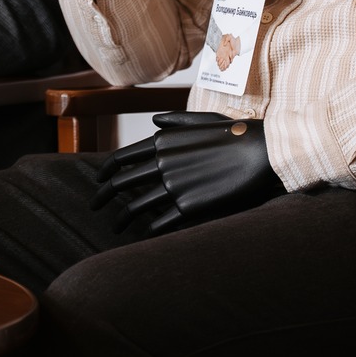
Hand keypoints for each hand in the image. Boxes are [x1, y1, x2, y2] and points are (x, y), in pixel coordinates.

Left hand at [90, 110, 282, 233]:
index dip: (105, 171)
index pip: (121, 158)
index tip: (97, 181)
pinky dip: (148, 231)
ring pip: (136, 207)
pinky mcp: (188, 206)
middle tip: (94, 206)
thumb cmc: (235, 135)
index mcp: (163, 141)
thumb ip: (175, 121)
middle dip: (103, 196)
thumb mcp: (203, 121)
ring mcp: (173, 185)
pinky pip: (159, 223)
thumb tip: (155, 120)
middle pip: (121, 183)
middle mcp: (162, 162)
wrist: (261, 152)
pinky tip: (144, 236)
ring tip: (115, 227)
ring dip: (121, 219)